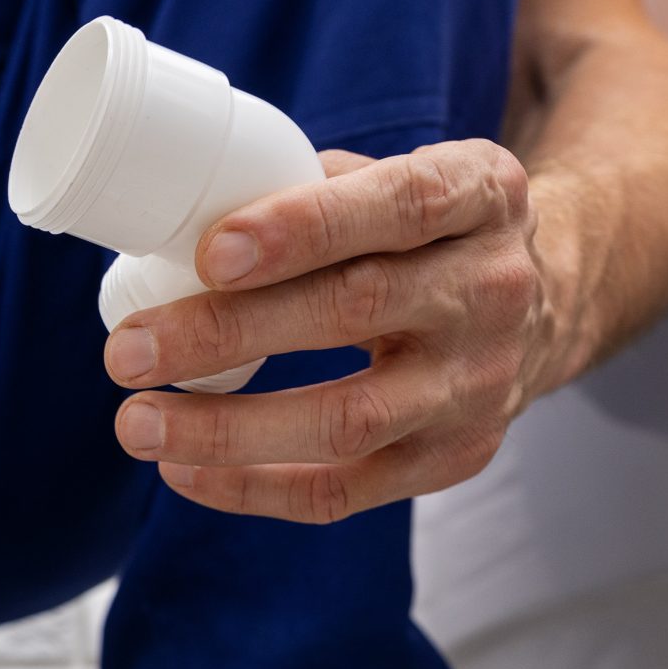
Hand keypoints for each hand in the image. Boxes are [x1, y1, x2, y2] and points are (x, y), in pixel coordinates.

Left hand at [104, 140, 555, 522]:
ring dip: (227, 429)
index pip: (400, 205)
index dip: (303, 228)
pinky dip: (251, 486)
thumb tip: (175, 219)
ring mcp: (480, 385)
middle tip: (126, 351)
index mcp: (481, 194)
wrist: (541, 303)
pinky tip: (179, 471)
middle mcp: (492, 290)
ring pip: (348, 421)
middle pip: (355, 312)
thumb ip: (308, 188)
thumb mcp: (397, 178)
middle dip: (227, 334)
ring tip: (136, 423)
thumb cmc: (421, 232)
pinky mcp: (454, 459)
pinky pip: (342, 490)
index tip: (209, 253)